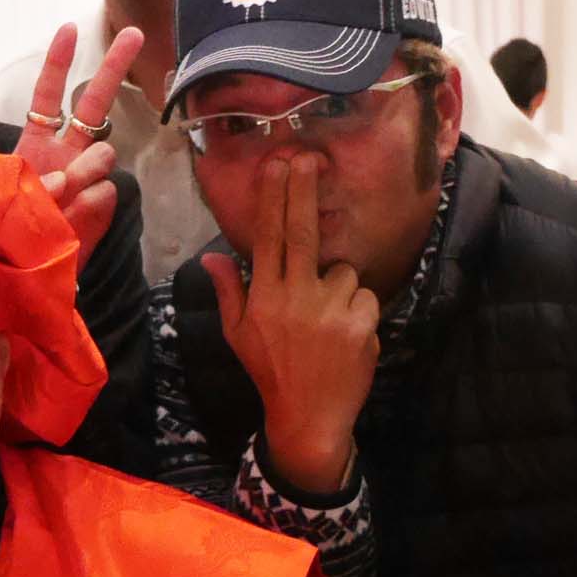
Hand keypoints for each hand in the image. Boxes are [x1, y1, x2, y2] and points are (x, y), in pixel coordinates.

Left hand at [17, 22, 140, 253]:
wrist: (21, 273)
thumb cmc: (2, 230)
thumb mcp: (0, 195)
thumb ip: (33, 180)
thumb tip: (69, 180)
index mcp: (37, 143)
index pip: (48, 95)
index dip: (59, 63)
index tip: (70, 28)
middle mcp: (67, 153)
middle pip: (95, 104)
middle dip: (114, 67)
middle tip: (135, 33)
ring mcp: (88, 178)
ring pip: (103, 156)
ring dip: (83, 171)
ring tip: (59, 198)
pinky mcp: (102, 204)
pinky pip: (105, 192)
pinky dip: (86, 205)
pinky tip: (70, 221)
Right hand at [201, 158, 377, 494]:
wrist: (309, 418)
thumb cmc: (271, 372)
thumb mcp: (239, 335)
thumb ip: (229, 291)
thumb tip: (211, 257)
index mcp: (263, 299)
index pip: (267, 238)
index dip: (272, 198)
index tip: (275, 164)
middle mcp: (293, 299)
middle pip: (301, 234)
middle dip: (303, 192)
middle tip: (307, 157)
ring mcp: (328, 311)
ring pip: (344, 271)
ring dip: (340, 287)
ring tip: (327, 324)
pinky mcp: (359, 324)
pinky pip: (366, 296)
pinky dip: (359, 311)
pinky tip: (345, 338)